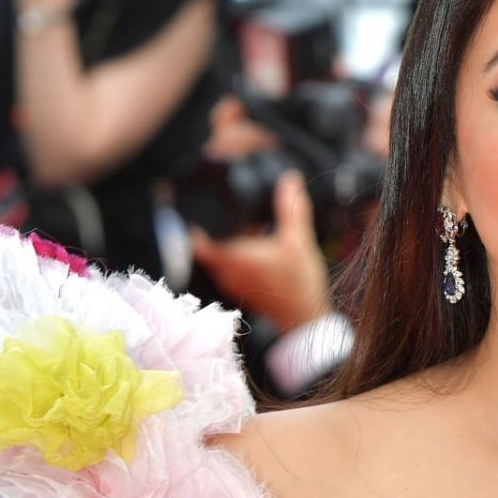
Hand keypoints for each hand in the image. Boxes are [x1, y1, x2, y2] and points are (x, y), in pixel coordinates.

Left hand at [190, 169, 331, 332]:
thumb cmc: (298, 284)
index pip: (195, 239)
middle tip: (224, 211)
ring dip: (225, 242)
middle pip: (205, 245)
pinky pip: (227, 267)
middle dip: (212, 228)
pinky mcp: (240, 289)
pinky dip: (234, 255)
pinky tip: (254, 247)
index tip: (193, 207)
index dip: (191, 222)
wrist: (305, 319)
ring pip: (217, 256)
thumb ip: (291, 207)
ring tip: (244, 229)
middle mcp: (225, 272)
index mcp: (231, 257)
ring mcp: (231, 283)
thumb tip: (290, 178)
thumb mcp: (298, 240)